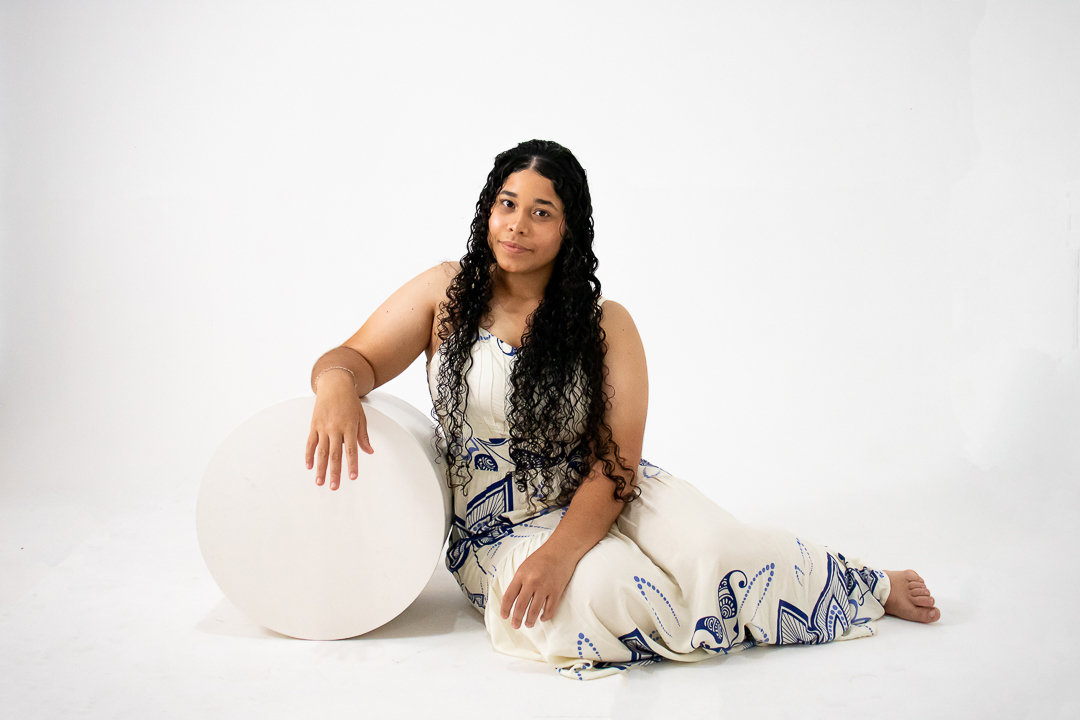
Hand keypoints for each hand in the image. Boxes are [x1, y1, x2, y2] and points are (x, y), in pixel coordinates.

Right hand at [305, 371, 373, 490]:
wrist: (335, 385)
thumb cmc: (349, 401)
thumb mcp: (361, 417)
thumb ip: (363, 436)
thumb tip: (369, 451)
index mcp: (349, 427)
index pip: (351, 450)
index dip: (352, 464)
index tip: (353, 477)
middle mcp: (335, 428)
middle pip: (335, 454)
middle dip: (334, 472)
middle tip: (334, 486)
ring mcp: (323, 427)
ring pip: (321, 452)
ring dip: (320, 468)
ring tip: (320, 481)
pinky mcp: (314, 425)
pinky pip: (310, 443)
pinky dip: (309, 455)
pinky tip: (309, 466)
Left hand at [499, 545, 577, 628]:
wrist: (561, 550)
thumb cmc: (542, 557)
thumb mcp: (524, 566)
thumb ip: (518, 581)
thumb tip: (510, 599)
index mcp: (521, 575)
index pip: (509, 596)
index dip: (505, 609)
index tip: (504, 616)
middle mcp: (531, 582)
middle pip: (520, 606)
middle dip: (516, 619)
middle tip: (515, 625)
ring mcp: (544, 588)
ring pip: (534, 611)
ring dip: (530, 621)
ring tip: (528, 624)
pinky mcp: (556, 592)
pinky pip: (549, 609)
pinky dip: (545, 616)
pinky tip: (542, 618)